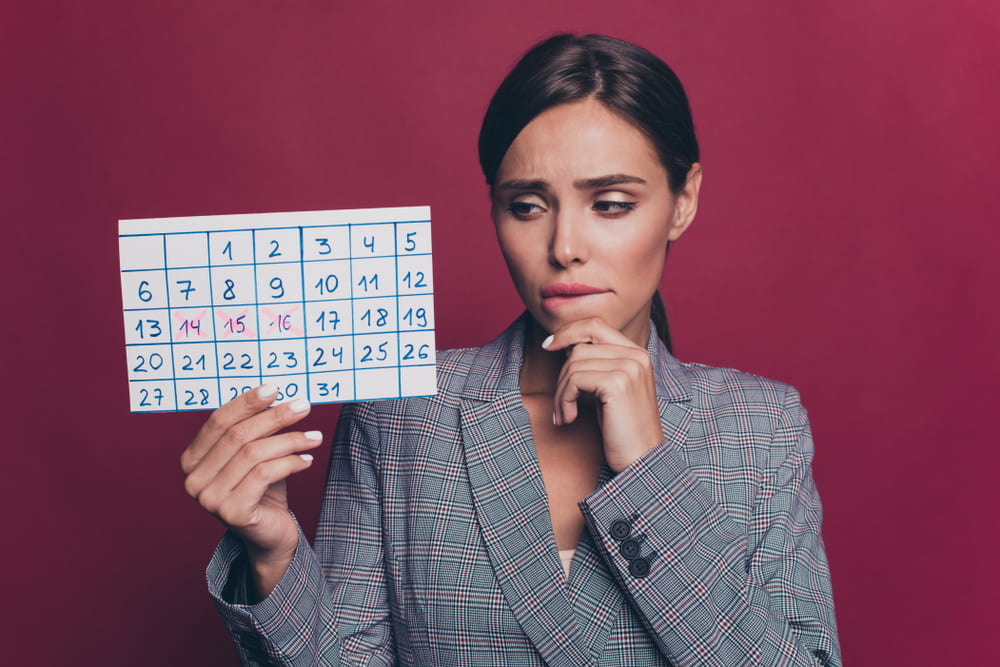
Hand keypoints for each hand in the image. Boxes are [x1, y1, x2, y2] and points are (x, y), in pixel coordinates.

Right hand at [180, 385, 321, 596]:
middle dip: (274, 417)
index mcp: (192, 459)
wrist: (270, 534)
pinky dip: (290, 462)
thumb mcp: (257, 453)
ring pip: (253, 454)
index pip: (218, 421)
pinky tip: (307, 459)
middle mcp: (193, 480)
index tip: (275, 388)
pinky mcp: (231, 513)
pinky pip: (264, 475)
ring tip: (314, 436)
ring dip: (290, 440)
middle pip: (237, 435)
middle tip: (303, 406)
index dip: (247, 402)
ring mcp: (209, 499)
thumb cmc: (263, 489)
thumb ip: (257, 428)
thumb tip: (275, 393)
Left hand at [543, 317, 663, 472]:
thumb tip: (564, 344)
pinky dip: (564, 400)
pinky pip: (574, 379)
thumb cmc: (621, 429)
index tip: (548, 346)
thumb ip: (595, 364)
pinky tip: (569, 419)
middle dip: (561, 375)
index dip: (568, 331)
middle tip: (560, 404)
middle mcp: (636, 355)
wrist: (641, 460)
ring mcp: (629, 368)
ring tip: (565, 415)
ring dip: (560, 393)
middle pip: (579, 346)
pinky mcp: (617, 384)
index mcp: (637, 353)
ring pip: (573, 364)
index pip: (596, 325)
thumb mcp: (609, 389)